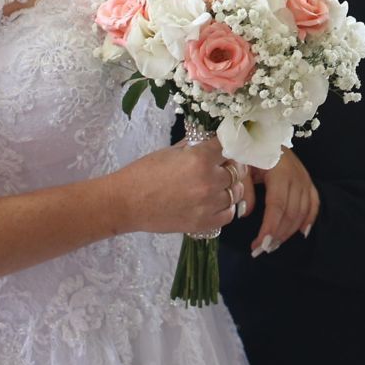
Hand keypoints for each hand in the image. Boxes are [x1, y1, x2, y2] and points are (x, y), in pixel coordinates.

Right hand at [108, 137, 240, 235]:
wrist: (127, 203)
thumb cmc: (144, 173)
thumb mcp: (170, 152)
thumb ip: (194, 146)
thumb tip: (209, 141)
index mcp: (200, 158)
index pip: (228, 146)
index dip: (227, 146)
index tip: (224, 148)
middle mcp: (209, 180)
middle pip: (237, 170)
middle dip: (231, 166)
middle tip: (222, 167)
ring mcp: (208, 204)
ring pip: (236, 192)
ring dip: (229, 187)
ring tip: (218, 186)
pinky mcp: (204, 223)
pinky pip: (228, 214)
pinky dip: (225, 208)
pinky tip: (214, 203)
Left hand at [249, 150, 318, 256]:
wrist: (264, 135)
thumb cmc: (250, 151)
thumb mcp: (241, 165)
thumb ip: (243, 187)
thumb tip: (246, 213)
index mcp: (279, 171)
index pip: (278, 205)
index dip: (270, 227)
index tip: (260, 244)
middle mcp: (296, 176)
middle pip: (291, 212)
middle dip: (277, 234)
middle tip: (262, 249)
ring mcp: (305, 179)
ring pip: (303, 212)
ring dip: (289, 232)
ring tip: (274, 245)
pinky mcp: (308, 181)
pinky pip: (314, 204)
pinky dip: (310, 220)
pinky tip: (302, 233)